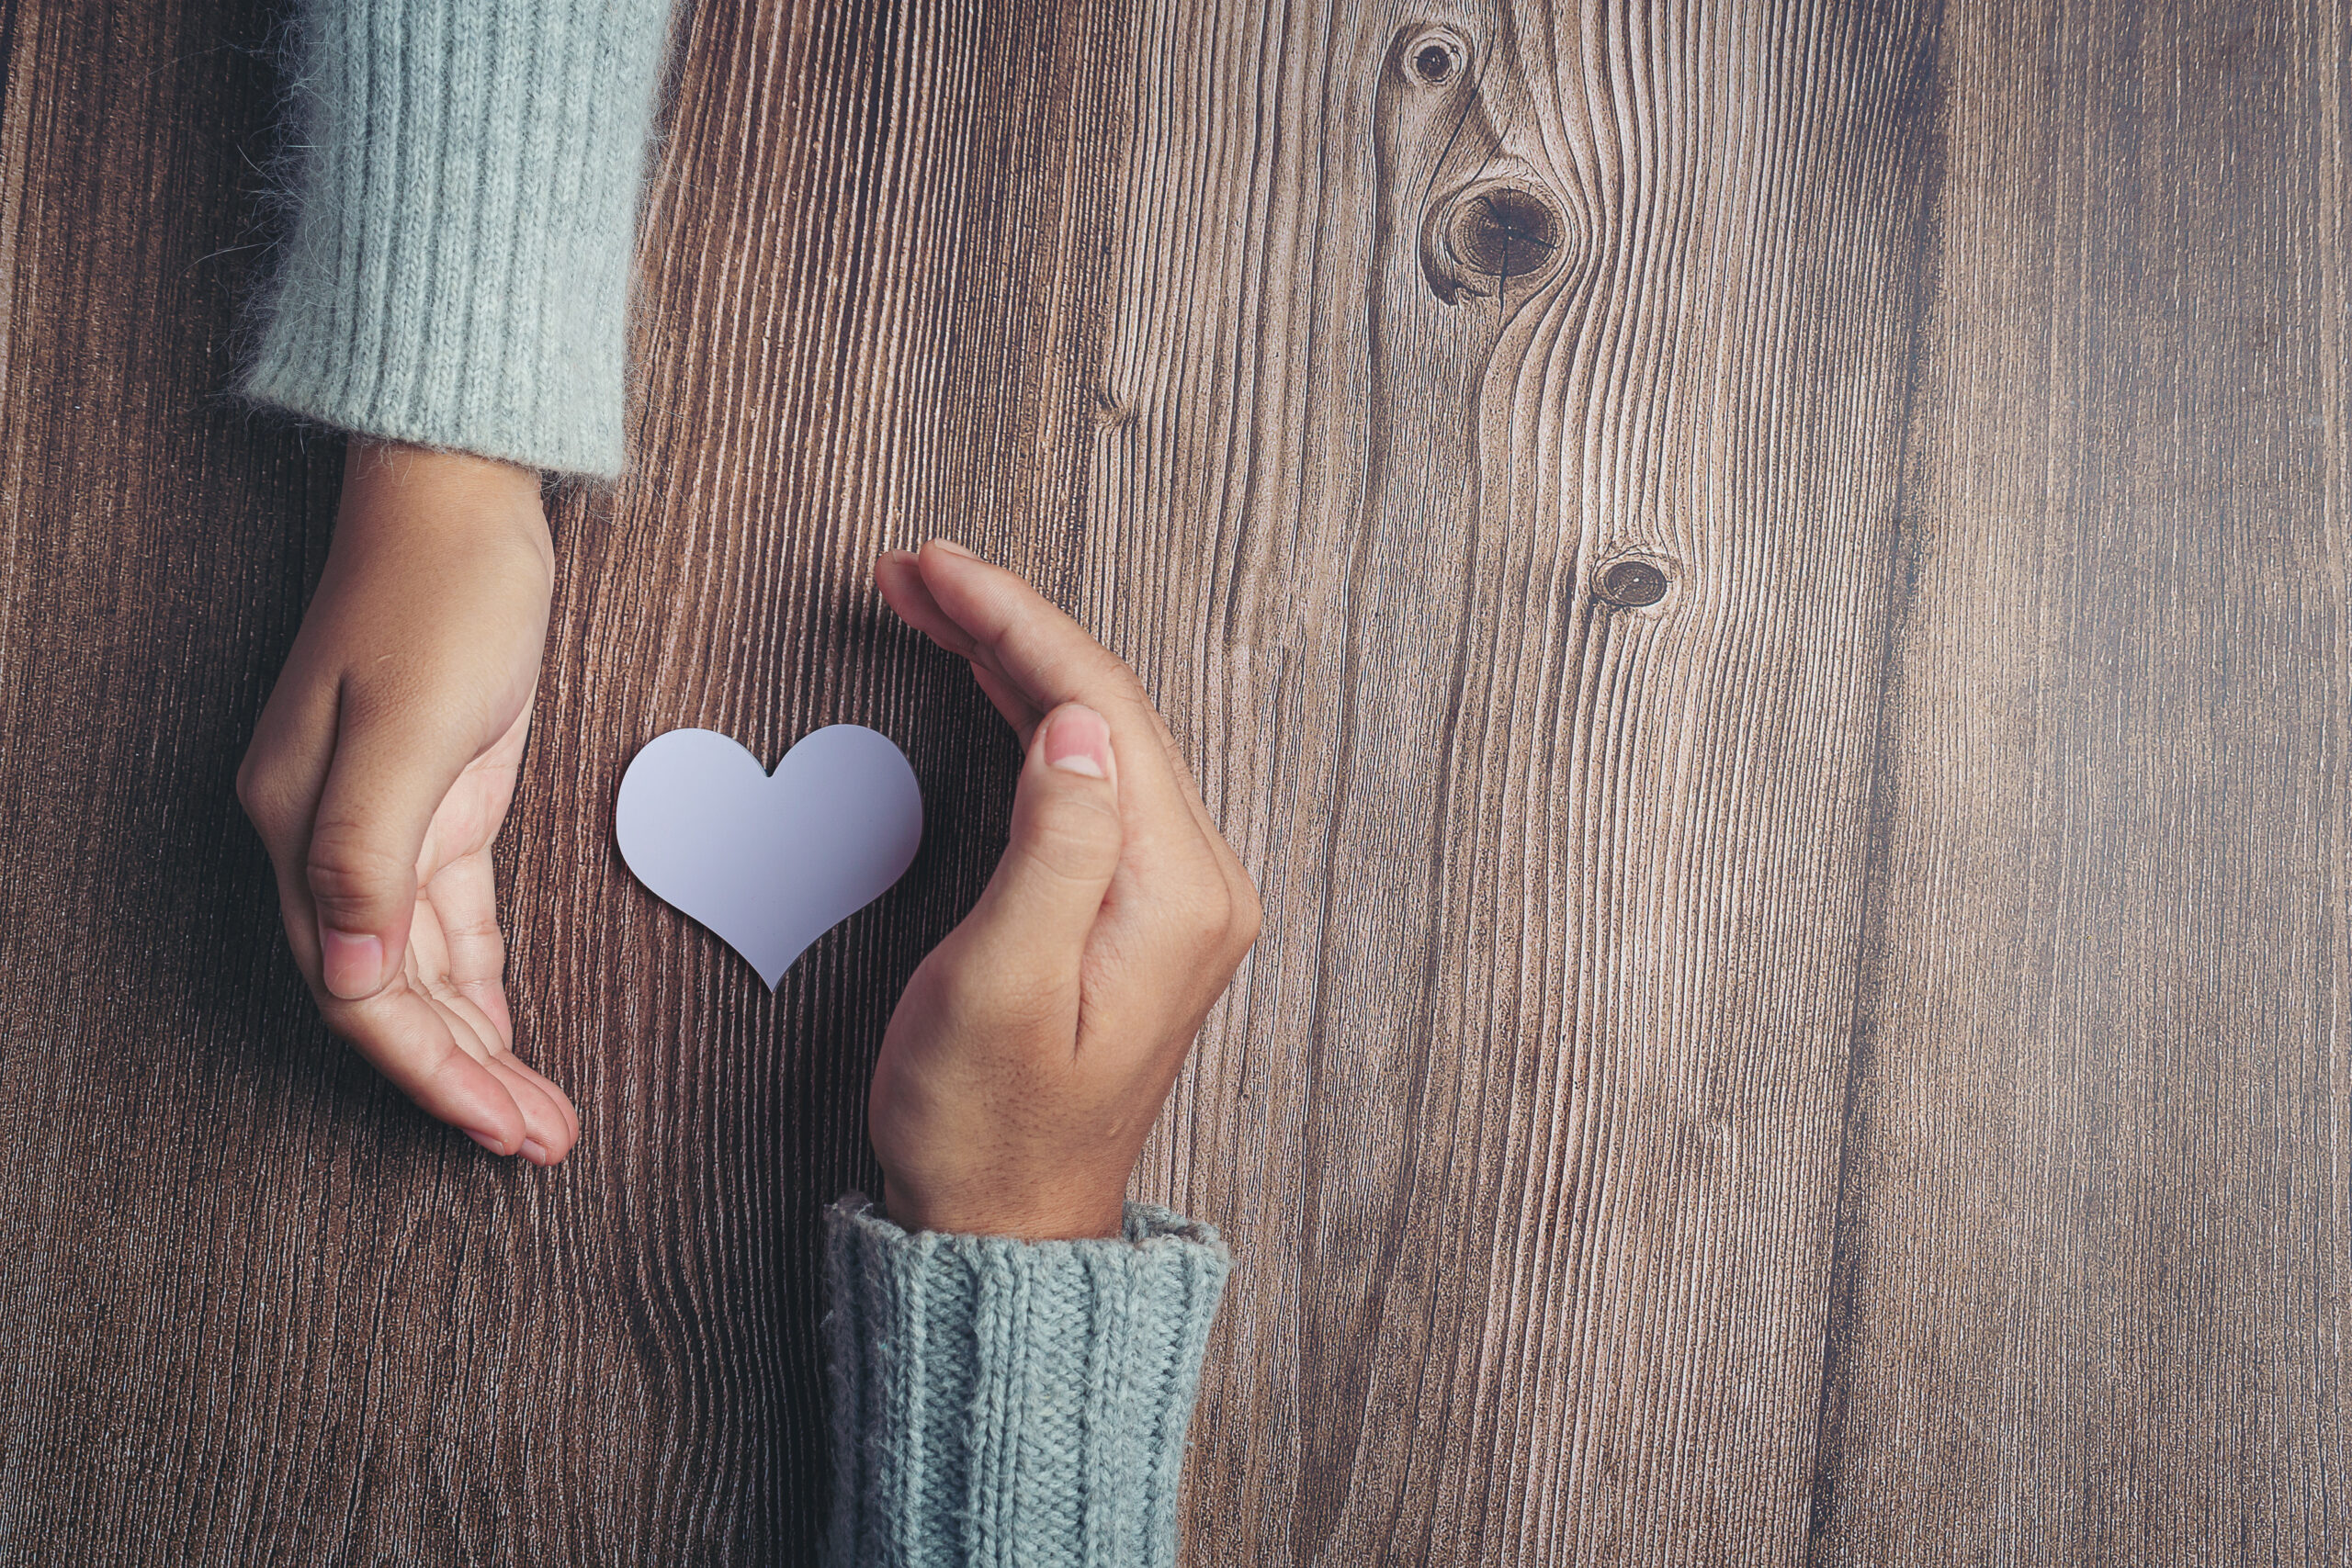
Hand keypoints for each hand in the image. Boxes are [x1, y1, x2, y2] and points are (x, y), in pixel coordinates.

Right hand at [237, 441, 578, 1163]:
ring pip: (424, 971)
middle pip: (389, 998)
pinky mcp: (437, 802)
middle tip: (539, 1144)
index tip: (499, 1129)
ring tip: (538, 1117)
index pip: (358, 991)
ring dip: (478, 1047)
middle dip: (461, 1081)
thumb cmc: (437, 592)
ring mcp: (381, 821)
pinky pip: (453, 924)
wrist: (459, 495)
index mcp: (300, 829)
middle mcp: (327, 840)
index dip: (427, 1073)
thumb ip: (366, 856)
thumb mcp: (408, 723)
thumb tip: (344, 979)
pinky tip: (510, 1037)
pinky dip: (482, 985)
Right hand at [870, 542, 1259, 1238]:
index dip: (1015, 622)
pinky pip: (1092, 778)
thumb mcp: (1003, 987)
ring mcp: (1174, 894)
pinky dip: (1031, 717)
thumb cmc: (986, 1126)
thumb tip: (1078, 724)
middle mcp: (1197, 881)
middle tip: (911, 569)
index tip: (933, 566)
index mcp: (1178, 891)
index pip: (1103, 708)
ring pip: (1101, 733)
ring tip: (930, 600)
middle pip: (1109, 706)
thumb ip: (1053, 848)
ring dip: (1018, 659)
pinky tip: (987, 681)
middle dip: (1011, 623)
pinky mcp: (1138, 908)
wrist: (1005, 1228)